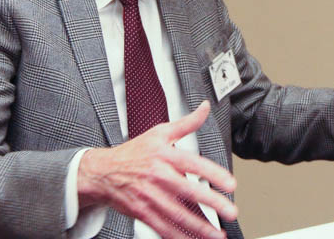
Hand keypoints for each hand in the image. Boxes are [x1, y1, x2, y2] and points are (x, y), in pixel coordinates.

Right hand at [77, 101, 236, 238]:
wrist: (103, 172)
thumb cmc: (134, 152)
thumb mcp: (160, 132)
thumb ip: (186, 123)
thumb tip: (204, 108)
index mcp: (165, 155)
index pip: (193, 163)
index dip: (213, 173)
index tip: (230, 184)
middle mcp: (158, 176)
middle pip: (188, 191)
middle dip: (211, 203)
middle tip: (231, 211)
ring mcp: (149, 196)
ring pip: (178, 215)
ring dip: (200, 228)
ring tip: (219, 235)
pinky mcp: (142, 212)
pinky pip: (164, 228)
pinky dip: (179, 237)